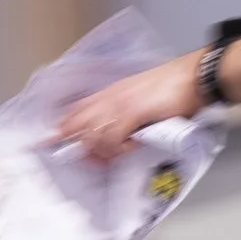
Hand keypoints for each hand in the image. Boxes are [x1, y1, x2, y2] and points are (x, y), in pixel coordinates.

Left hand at [53, 54, 204, 161]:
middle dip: (76, 147)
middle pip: (77, 124)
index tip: (46, 142)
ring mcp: (119, 104)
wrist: (194, 76)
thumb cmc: (174, 87)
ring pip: (92, 135)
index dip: (61, 128)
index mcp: (111, 93)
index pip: (76, 110)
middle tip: (89, 163)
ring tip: (116, 156)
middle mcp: (110, 97)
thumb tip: (120, 134)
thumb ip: (127, 114)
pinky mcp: (132, 112)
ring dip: (101, 152)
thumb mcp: (142, 98)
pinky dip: (119, 149)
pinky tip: (131, 148)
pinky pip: (112, 139)